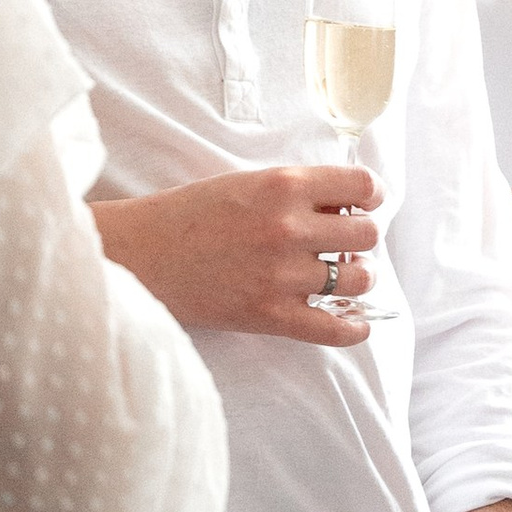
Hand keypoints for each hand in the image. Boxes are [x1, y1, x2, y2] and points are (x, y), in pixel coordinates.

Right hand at [92, 164, 380, 346]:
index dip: (369, 194)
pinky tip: (352, 321)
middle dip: (361, 237)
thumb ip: (295, 191)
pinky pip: (336, 329)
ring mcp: (281, 275)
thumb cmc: (189, 215)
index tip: (363, 202)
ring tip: (341, 275)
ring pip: (359, 279)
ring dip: (357, 277)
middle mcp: (288, 228)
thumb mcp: (245, 182)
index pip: (361, 185)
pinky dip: (353, 328)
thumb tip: (346, 205)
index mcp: (282, 185)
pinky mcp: (271, 315)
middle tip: (343, 242)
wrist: (142, 255)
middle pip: (367, 233)